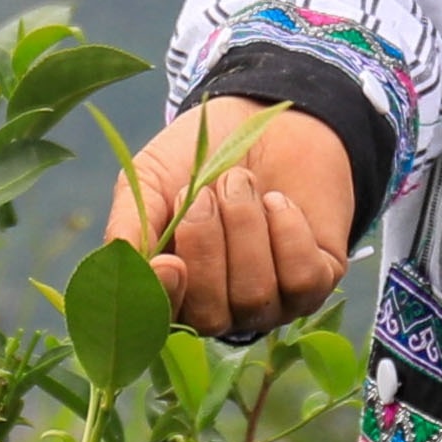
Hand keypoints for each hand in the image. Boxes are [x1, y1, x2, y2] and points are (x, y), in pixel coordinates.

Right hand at [104, 98, 359, 339]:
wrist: (262, 117)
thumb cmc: (198, 155)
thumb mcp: (150, 180)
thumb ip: (129, 225)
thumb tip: (125, 266)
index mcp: (174, 289)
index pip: (164, 324)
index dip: (167, 301)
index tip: (170, 261)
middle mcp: (221, 306)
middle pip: (211, 315)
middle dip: (207, 246)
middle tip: (204, 192)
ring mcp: (271, 300)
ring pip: (255, 294)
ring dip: (245, 227)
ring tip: (241, 182)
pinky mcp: (316, 280)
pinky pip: (302, 279)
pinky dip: (288, 232)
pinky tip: (278, 200)